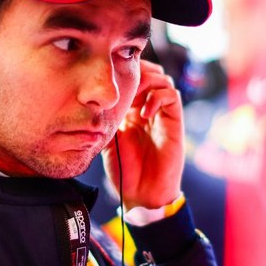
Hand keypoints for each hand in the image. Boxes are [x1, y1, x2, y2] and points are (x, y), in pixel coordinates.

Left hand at [102, 59, 183, 208]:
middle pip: (149, 71)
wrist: (142, 194)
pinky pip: (172, 96)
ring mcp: (162, 114)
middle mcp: (147, 108)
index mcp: (131, 110)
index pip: (132, 78)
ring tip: (133, 99)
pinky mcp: (174, 122)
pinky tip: (143, 113)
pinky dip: (157, 97)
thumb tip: (90, 104)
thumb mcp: (105, 141)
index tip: (108, 83)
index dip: (123, 74)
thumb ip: (102, 121)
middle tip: (122, 86)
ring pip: (162, 79)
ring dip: (147, 82)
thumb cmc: (125, 172)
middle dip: (136, 72)